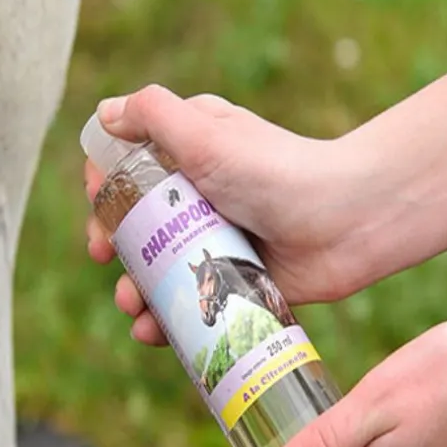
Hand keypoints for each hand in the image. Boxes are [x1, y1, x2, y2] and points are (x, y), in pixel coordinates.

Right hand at [85, 84, 356, 344]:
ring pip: (160, 271)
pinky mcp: (236, 282)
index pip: (131, 169)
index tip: (99, 206)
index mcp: (191, 156)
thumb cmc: (275, 170)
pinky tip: (153, 333)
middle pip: (137, 225)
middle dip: (113, 244)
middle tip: (104, 256)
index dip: (106, 188)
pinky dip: (167, 321)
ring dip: (134, 291)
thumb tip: (105, 113)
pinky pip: (192, 305)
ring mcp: (218, 243)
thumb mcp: (206, 132)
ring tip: (133, 307)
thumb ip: (153, 115)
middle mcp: (201, 199)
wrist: (347, 221)